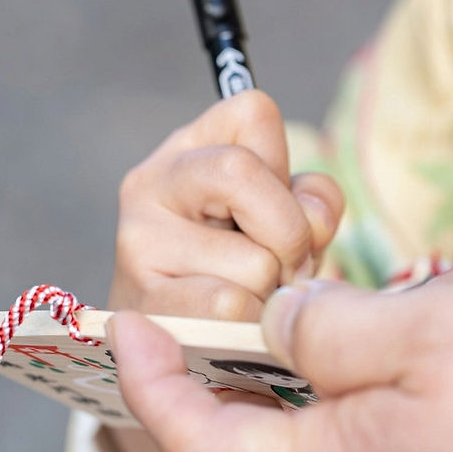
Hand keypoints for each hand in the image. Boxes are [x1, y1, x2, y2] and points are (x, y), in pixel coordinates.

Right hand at [108, 89, 343, 322]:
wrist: (180, 340)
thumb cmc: (241, 266)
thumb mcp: (285, 214)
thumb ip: (314, 200)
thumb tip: (313, 223)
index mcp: (190, 144)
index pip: (255, 111)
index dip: (286, 165)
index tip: (278, 206)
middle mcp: (152, 181)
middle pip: (241, 170)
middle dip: (289, 230)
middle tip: (285, 266)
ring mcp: (139, 241)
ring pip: (252, 258)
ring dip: (271, 290)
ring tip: (249, 295)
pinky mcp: (142, 302)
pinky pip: (231, 307)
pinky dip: (250, 323)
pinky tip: (231, 324)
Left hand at [110, 273, 452, 451]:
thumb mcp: (437, 319)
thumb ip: (335, 327)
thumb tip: (276, 325)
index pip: (209, 442)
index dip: (156, 383)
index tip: (135, 330)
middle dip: (223, 424)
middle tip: (228, 351)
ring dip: (298, 441)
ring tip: (320, 366)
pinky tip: (410, 400)